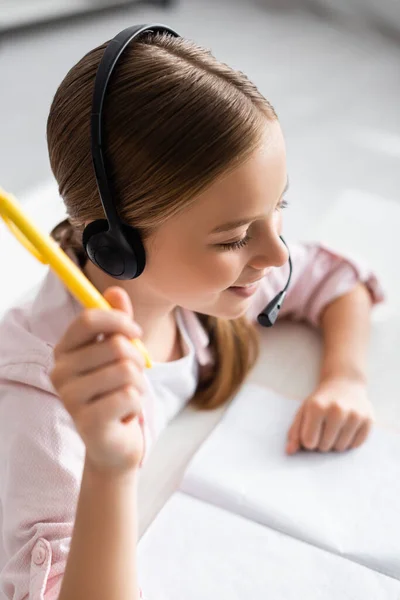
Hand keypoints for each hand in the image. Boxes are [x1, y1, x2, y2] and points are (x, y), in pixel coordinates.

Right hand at [50, 287, 146, 475]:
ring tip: (127, 395)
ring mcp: (70, 399)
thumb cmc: (115, 391)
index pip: (89, 318)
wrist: (114, 442)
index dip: (120, 320)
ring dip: (139, 383)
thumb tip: (116, 290)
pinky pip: (131, 396)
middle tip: (133, 375)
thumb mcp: (118, 353)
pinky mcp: (87, 422)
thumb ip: (117, 322)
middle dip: (138, 358)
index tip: (136, 332)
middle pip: (116, 345)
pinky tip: (125, 413)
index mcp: (64, 350)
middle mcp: (60, 372)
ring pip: (127, 371)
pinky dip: (137, 403)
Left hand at [286, 376, 374, 454]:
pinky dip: (349, 441)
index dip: (308, 440)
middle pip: (324, 447)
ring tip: (335, 427)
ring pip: (340, 448)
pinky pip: (355, 445)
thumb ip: (295, 432)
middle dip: (322, 442)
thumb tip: (289, 451)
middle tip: (324, 428)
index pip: (309, 442)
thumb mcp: (304, 411)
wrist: (345, 383)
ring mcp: (354, 415)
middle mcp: (337, 410)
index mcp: (317, 407)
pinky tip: (347, 427)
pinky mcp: (368, 420)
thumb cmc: (321, 401)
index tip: (311, 431)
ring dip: (335, 443)